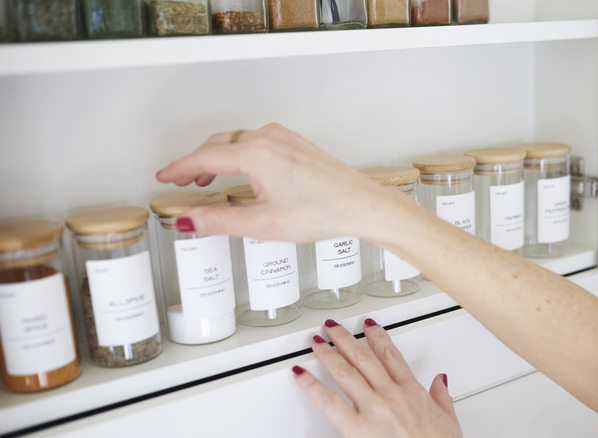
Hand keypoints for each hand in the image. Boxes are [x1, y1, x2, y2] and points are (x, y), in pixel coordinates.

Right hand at [155, 123, 407, 242]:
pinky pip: (256, 142)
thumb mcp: (262, 224)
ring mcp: (284, 138)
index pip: (203, 157)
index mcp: (255, 154)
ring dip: (217, 156)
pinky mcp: (296, 144)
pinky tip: (240, 171)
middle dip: (196, 162)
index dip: (179, 168)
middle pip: (218, 144)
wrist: (361, 205)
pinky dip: (238, 153)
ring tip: (206, 178)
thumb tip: (188, 221)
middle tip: (181, 181)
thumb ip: (219, 221)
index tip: (163, 177)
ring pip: (237, 141)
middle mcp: (268, 139)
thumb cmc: (322, 211)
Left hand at [293, 319, 461, 437]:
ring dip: (328, 353)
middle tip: (333, 328)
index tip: (369, 326)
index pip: (390, 355)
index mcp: (412, 392)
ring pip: (345, 371)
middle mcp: (390, 395)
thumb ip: (442, 398)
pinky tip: (301, 374)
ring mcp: (372, 408)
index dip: (378, 337)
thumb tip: (441, 381)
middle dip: (346, 339)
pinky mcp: (356, 427)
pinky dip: (311, 385)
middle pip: (363, 358)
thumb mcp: (449, 422)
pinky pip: (328, 400)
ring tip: (315, 341)